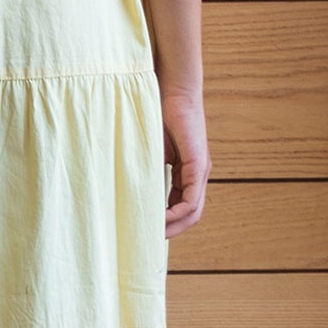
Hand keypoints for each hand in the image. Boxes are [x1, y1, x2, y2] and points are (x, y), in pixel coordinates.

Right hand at [161, 86, 209, 236]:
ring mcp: (200, 170)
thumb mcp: (148, 148)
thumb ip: (146, 167)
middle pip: (190, 214)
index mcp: (186, 171)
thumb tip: (127, 188)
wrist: (171, 88)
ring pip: (192, 211)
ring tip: (154, 234)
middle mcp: (197, 173)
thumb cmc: (156, 112)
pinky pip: (191, 199)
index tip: (147, 228)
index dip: (166, 221)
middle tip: (150, 239)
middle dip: (171, 230)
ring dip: (174, 226)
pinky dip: (177, 213)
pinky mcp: (198, 164)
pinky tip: (161, 218)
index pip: (180, 206)